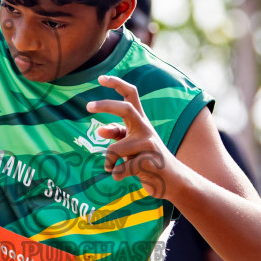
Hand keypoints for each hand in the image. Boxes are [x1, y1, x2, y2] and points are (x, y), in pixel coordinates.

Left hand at [86, 74, 175, 197]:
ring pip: (115, 150)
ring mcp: (149, 145)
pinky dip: (116, 175)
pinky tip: (121, 177)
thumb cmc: (148, 161)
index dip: (116, 84)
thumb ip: (118, 135)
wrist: (173, 181)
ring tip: (112, 168)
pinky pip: (120, 169)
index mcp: (141, 122)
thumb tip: (99, 130)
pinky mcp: (149, 162)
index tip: (100, 78)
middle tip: (88, 106)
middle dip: (105, 105)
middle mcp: (146, 129)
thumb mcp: (132, 145)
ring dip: (108, 162)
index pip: (131, 95)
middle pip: (126, 108)